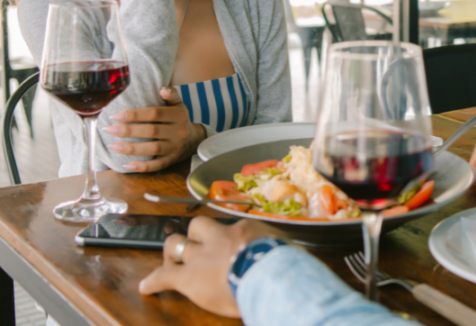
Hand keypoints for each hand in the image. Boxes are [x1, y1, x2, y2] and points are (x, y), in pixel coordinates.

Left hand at [105, 87, 206, 171]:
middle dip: (128, 131)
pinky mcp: (172, 160)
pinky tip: (128, 165)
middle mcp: (178, 131)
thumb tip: (162, 89)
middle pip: (151, 131)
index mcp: (178, 115)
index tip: (116, 116)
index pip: (155, 113)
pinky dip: (142, 167)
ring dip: (132, 148)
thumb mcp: (179, 105)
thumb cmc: (180, 120)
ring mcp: (176, 147)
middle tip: (109, 129)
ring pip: (153, 148)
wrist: (195, 139)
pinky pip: (157, 165)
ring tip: (113, 146)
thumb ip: (171, 95)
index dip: (135, 115)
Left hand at [139, 218, 279, 316]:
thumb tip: (291, 257)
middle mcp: (219, 237)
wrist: (268, 274)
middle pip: (197, 226)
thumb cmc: (283, 265)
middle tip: (192, 246)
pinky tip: (146, 287)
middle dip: (193, 235)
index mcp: (243, 230)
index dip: (227, 239)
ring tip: (170, 261)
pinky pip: (164, 275)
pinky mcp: (188, 277)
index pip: (231, 230)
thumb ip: (281, 250)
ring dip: (173, 252)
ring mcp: (201, 255)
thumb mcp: (287, 250)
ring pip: (177, 245)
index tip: (231, 247)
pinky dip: (153, 281)